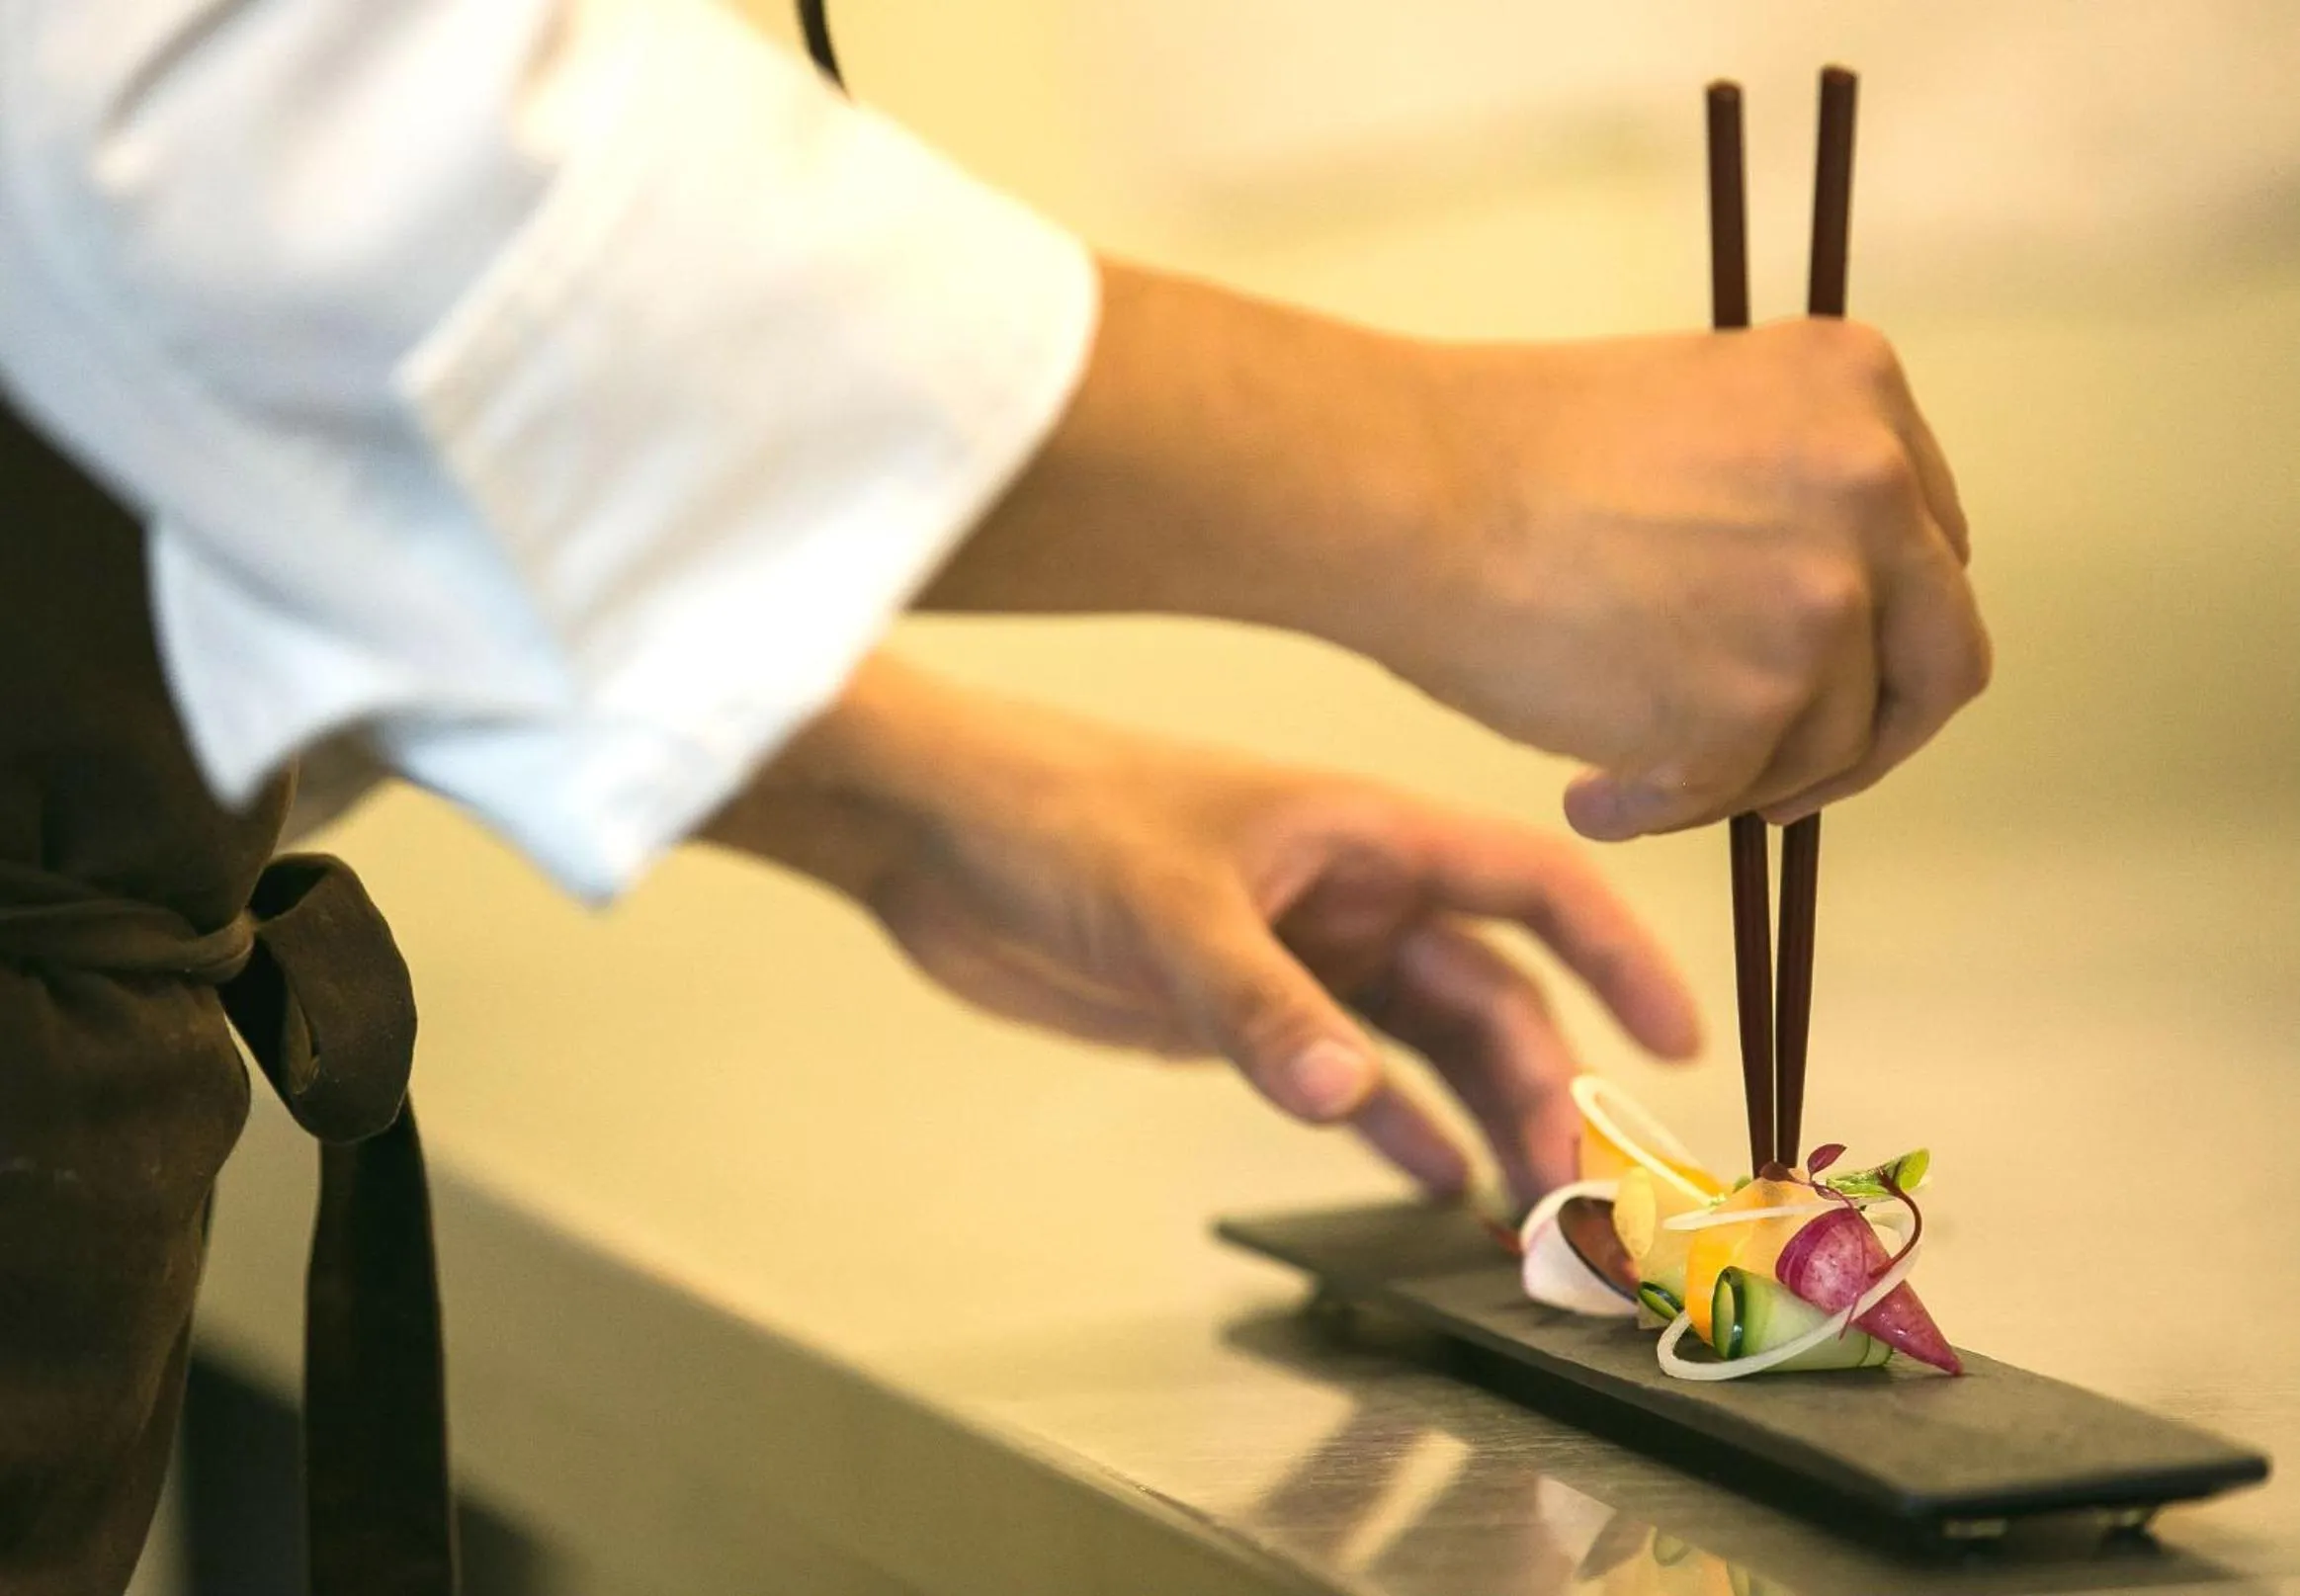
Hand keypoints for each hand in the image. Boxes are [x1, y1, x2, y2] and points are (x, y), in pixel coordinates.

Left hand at [705, 660, 1699, 1198]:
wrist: (936, 832)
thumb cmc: (1056, 815)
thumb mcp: (1165, 908)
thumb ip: (1257, 1006)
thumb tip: (1350, 1098)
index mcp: (1365, 835)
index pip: (1533, 884)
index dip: (1619, 954)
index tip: (1678, 1043)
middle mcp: (1354, 895)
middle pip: (1492, 991)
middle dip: (1543, 1081)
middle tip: (1571, 1187)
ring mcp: (1305, 955)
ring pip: (1430, 1041)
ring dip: (1480, 1114)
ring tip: (1521, 1204)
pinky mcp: (1247, 1010)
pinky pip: (1351, 1076)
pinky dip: (1393, 1124)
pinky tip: (1428, 1178)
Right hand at [1389, 319, 1987, 837]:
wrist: (1405, 491)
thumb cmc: (1497, 454)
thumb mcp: (1695, 411)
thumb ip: (1783, 486)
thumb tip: (1813, 610)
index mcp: (1859, 390)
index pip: (1934, 551)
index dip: (1878, 631)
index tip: (1825, 676)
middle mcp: (1872, 487)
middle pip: (1939, 660)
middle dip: (1869, 737)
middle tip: (1795, 782)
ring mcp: (1821, 602)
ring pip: (1829, 746)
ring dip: (1740, 780)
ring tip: (1626, 776)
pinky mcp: (1752, 706)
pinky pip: (1728, 797)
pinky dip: (1658, 812)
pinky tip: (1592, 794)